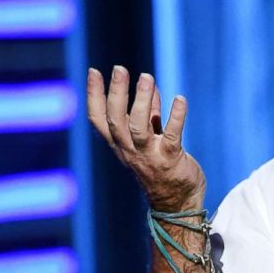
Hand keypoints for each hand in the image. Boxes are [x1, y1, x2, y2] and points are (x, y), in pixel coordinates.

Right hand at [86, 66, 205, 211]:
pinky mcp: (170, 159)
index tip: (93, 71)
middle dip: (116, 93)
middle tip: (120, 68)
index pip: (99, 118)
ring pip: (139, 127)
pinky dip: (175, 116)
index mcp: (120, 144)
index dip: (94, 95)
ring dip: (143, 101)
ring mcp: (149, 155)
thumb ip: (150, 114)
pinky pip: (171, 135)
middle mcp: (129, 150)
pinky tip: (180, 99)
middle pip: (116, 120)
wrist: (178, 203)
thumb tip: (150, 87)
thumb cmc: (163, 167)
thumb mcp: (150, 139)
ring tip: (147, 77)